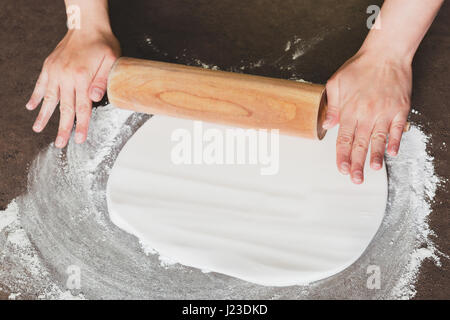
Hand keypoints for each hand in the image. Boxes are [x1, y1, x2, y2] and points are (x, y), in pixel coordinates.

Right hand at [26, 28, 120, 147]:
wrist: (87, 25)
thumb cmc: (103, 43)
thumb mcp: (111, 60)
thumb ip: (103, 81)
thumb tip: (95, 99)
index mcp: (82, 77)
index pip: (83, 107)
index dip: (82, 125)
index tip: (80, 139)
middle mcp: (66, 75)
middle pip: (65, 108)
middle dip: (62, 128)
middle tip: (60, 144)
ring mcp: (55, 71)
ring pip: (49, 98)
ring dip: (43, 115)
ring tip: (37, 129)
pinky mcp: (49, 66)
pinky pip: (41, 84)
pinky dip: (35, 96)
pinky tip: (30, 106)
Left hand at [323, 50, 410, 183]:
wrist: (385, 54)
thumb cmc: (359, 67)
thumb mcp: (336, 83)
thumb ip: (331, 106)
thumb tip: (326, 125)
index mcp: (349, 111)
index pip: (343, 140)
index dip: (342, 156)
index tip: (341, 168)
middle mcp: (366, 114)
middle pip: (359, 144)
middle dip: (356, 164)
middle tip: (355, 179)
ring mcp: (384, 112)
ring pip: (378, 139)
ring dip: (376, 156)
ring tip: (374, 170)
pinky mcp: (399, 109)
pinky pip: (397, 129)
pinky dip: (395, 141)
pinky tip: (392, 152)